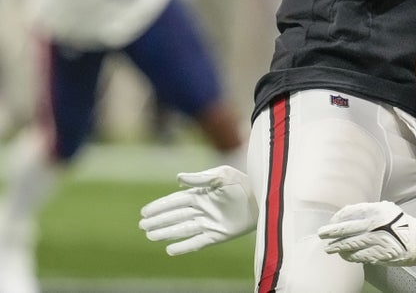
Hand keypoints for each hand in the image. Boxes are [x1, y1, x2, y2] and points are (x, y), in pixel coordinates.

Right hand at [139, 165, 257, 254]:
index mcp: (201, 194)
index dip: (160, 206)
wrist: (263, 199)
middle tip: (142, 225)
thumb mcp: (222, 175)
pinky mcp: (217, 235)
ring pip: (182, 229)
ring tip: (150, 236)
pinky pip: (197, 242)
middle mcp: (202, 209)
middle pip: (175, 216)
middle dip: (159, 220)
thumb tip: (177, 178)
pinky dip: (184, 246)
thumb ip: (200, 178)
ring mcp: (209, 223)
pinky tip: (170, 250)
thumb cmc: (243, 183)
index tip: (144, 211)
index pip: (175, 201)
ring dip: (166, 233)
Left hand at [318, 201, 415, 270]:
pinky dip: (349, 256)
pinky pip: (359, 256)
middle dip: (331, 232)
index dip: (338, 218)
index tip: (332, 222)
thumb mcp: (386, 209)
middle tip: (321, 235)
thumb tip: (347, 216)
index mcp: (376, 210)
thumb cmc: (402, 223)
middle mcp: (375, 224)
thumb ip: (368, 211)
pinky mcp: (379, 254)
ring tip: (329, 248)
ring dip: (337, 247)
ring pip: (350, 244)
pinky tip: (344, 256)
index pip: (350, 212)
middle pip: (346, 228)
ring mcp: (376, 240)